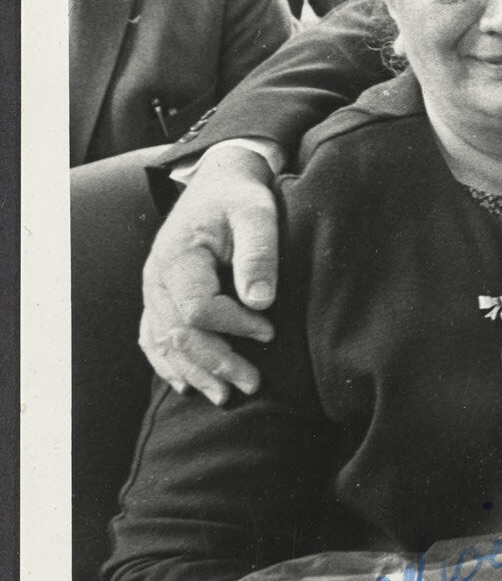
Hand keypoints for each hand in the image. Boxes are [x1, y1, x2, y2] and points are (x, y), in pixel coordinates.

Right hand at [138, 145, 280, 402]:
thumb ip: (259, 253)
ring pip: (164, 342)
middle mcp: (156, 278)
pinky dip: (169, 363)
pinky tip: (187, 384)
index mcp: (178, 257)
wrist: (217, 185)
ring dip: (195, 372)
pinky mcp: (158, 297)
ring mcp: (153, 290)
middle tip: (253, 383)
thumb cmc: (240, 198)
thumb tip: (261, 300)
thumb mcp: (257, 213)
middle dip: (216, 361)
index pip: (197, 308)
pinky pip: (152, 336)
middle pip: (178, 333)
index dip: (233, 326)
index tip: (270, 330)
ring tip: (227, 396)